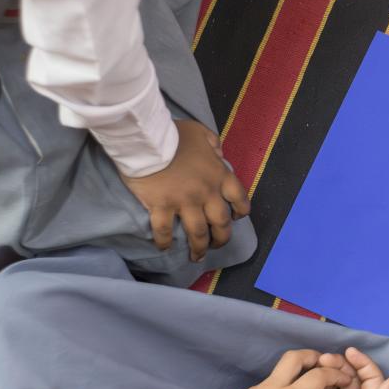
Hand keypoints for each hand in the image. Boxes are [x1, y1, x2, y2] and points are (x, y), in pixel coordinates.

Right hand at [121, 120, 251, 260]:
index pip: (239, 198)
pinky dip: (164, 242)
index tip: (235, 218)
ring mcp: (184, 202)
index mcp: (218, 175)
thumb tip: (219, 154)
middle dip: (221, 238)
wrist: (148, 140)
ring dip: (199, 247)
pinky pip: (165, 231)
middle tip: (216, 244)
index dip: (240, 211)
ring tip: (196, 256)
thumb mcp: (200, 132)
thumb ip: (213, 143)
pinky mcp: (162, 207)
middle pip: (221, 223)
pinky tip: (164, 248)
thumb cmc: (173, 134)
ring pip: (198, 233)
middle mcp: (206, 192)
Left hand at [224, 350, 353, 388]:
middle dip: (313, 356)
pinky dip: (284, 385)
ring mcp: (259, 388)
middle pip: (295, 357)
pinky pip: (271, 383)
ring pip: (282, 369)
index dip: (335, 374)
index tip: (345, 379)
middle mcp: (274, 387)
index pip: (318, 376)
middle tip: (323, 365)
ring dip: (298, 371)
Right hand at [291, 347, 388, 388]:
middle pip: (351, 377)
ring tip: (315, 366)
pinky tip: (307, 380)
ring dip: (327, 371)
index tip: (347, 351)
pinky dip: (315, 383)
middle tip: (323, 358)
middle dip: (340, 364)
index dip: (363, 362)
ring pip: (335, 382)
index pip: (371, 377)